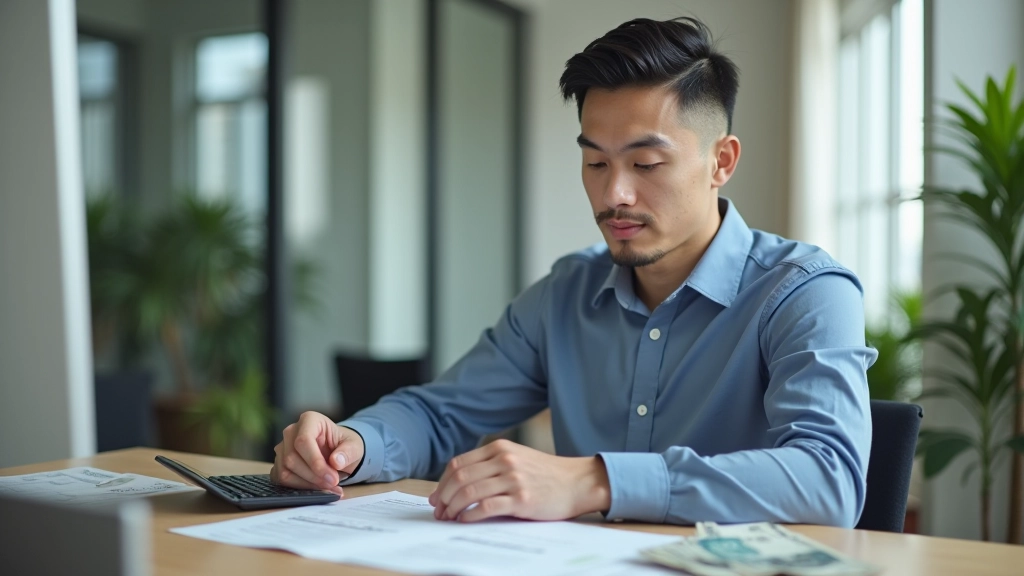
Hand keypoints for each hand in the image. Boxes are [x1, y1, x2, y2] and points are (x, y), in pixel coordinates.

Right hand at [270, 411, 364, 494]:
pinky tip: (317, 489)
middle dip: (313, 476)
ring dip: (307, 484)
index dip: (315, 462)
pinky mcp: (279, 463)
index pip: (303, 441)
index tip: (332, 477)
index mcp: (309, 420)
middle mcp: (291, 431)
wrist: (338, 451)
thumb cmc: (344, 445)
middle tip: (333, 484)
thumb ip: (348, 452)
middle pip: (292, 458)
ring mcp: (282, 448)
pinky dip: (299, 488)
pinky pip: (282, 479)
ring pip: (285, 471)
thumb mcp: (354, 446)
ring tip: (328, 487)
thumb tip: (336, 462)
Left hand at [428, 439, 610, 522]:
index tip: (438, 498)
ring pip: (469, 493)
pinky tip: (466, 521)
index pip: (458, 464)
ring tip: (450, 518)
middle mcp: (504, 460)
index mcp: (499, 448)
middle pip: (460, 478)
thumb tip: (458, 485)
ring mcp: (513, 479)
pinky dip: (470, 516)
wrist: (577, 482)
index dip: (442, 483)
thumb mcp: (516, 458)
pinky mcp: (522, 499)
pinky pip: (486, 508)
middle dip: (444, 497)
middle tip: (440, 512)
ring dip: (454, 508)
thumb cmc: (545, 474)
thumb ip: (490, 465)